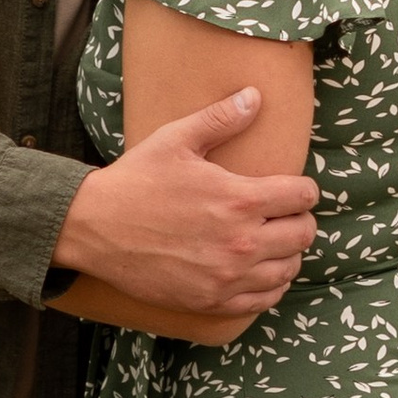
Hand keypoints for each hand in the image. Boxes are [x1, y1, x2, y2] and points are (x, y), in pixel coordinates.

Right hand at [52, 89, 319, 321]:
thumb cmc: (135, 181)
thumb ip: (221, 118)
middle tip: (284, 214)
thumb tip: (255, 96)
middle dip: (300, 220)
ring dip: (288, 253)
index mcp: (239, 200)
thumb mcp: (176, 140)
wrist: (93, 229)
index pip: (303, 196)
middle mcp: (241, 243)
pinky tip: (261, 272)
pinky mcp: (212, 301)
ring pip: (289, 269)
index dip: (303, 189)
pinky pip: (264, 300)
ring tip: (274, 242)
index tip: (293, 188)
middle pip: (303, 234)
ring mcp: (228, 277)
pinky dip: (271, 286)